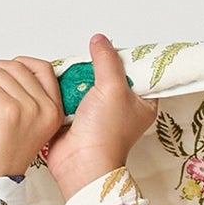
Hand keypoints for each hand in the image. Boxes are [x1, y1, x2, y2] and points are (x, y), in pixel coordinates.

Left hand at [0, 55, 66, 179]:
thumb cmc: (0, 159)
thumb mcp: (26, 125)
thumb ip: (27, 98)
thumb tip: (8, 73)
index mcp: (53, 109)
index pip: (41, 67)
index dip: (16, 65)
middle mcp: (45, 107)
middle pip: (14, 66)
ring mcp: (28, 108)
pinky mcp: (7, 111)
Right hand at [41, 32, 158, 200]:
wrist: (79, 163)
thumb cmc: (104, 136)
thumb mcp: (113, 87)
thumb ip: (107, 60)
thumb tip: (100, 40)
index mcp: (142, 100)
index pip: (138, 69)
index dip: (126, 57)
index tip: (113, 48)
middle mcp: (121, 106)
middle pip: (110, 74)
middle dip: (97, 67)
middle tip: (90, 60)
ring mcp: (98, 113)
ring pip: (89, 85)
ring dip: (79, 79)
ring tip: (73, 75)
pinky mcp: (77, 119)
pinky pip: (72, 97)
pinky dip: (66, 92)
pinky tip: (61, 87)